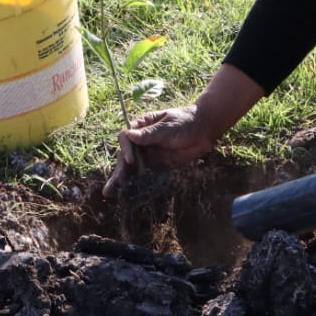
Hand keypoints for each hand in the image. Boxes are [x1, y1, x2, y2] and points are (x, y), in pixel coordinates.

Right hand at [103, 103, 219, 196]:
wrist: (205, 130)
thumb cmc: (186, 121)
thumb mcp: (168, 127)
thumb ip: (150, 134)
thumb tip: (129, 135)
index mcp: (141, 126)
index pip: (126, 138)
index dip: (125, 150)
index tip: (131, 161)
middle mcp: (142, 141)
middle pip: (126, 156)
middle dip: (119, 170)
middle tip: (111, 187)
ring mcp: (149, 154)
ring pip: (133, 167)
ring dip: (123, 179)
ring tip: (110, 193)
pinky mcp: (158, 165)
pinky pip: (146, 174)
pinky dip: (138, 183)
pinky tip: (129, 193)